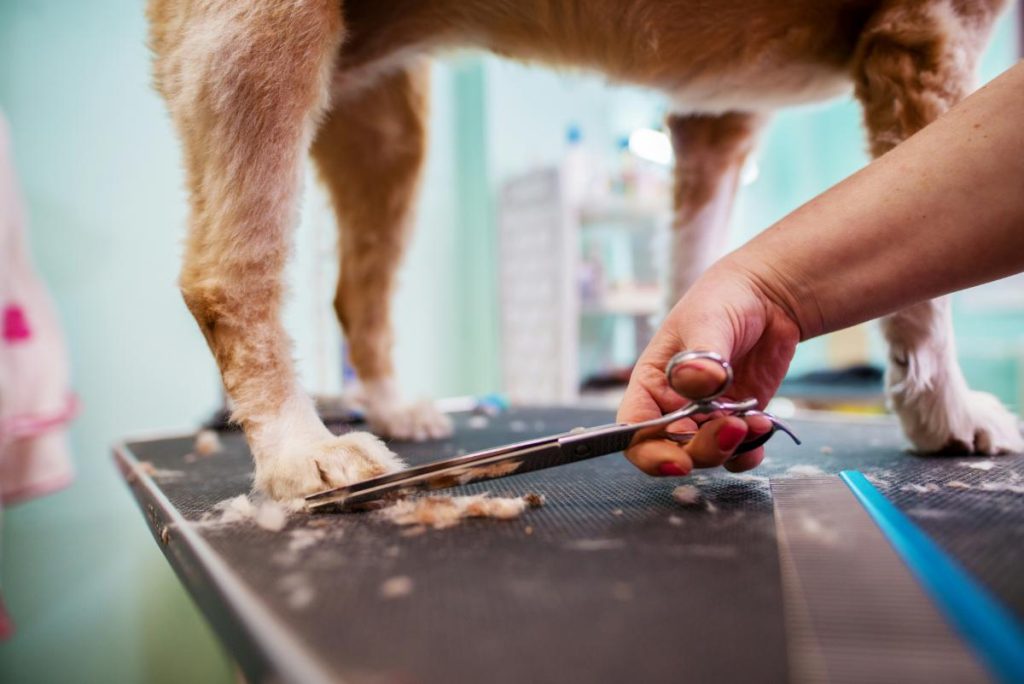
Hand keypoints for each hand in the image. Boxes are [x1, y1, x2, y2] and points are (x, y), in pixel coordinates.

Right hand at [617, 257, 802, 475]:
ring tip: (756, 422)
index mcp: (650, 383)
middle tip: (733, 428)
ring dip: (730, 448)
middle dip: (701, 450)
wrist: (768, 297)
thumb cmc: (723, 300)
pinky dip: (750, 450)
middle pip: (673, 449)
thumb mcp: (707, 321)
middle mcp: (673, 406)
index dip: (649, 453)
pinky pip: (737, 452)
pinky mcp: (737, 421)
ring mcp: (706, 417)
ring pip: (707, 454)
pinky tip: (764, 427)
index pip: (634, 429)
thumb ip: (700, 357)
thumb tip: (696, 382)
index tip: (678, 462)